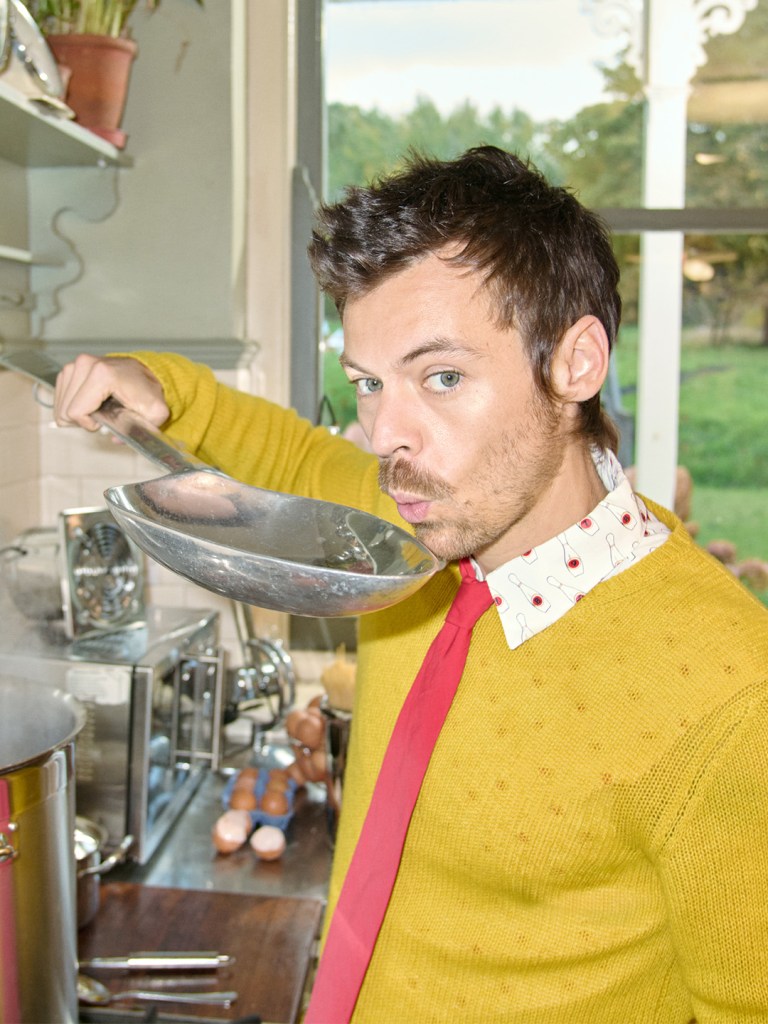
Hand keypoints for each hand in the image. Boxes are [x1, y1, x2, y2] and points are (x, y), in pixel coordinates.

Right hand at [53, 354, 169, 431]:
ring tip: (99, 407)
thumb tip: (115, 439)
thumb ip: (140, 430)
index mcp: (103, 374)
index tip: (106, 421)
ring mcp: (75, 364)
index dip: (90, 425)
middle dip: (84, 419)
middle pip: (65, 410)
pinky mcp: (70, 368)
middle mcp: (85, 364)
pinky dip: (74, 404)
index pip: (76, 412)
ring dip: (79, 413)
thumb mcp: (155, 414)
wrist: (146, 373)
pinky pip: (60, 398)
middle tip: (103, 415)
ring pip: (60, 405)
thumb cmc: (148, 392)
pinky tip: (91, 401)